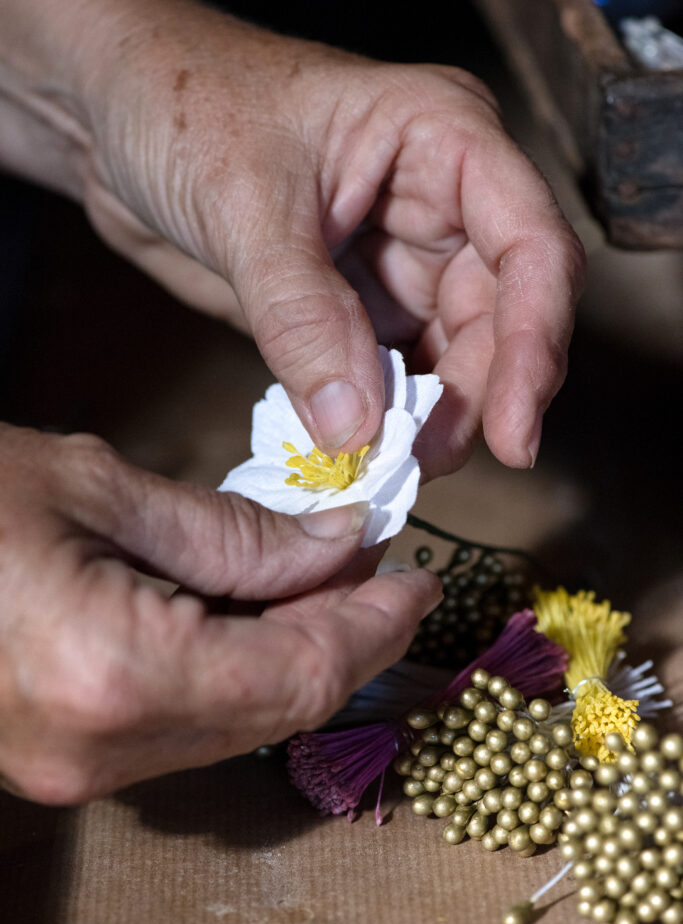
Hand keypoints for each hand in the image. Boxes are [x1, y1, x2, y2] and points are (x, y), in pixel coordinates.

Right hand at [0, 425, 439, 803]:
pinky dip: (240, 672)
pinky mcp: (66, 762)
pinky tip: (255, 612)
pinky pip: (189, 726)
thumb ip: (234, 531)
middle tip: (377, 566)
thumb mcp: (98, 487)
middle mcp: (103, 749)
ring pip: (240, 723)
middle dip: (344, 636)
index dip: (373, 624)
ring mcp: (79, 771)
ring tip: (323, 576)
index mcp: (115, 674)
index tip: (417, 578)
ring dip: (295, 654)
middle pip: (280, 706)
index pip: (300, 669)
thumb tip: (336, 545)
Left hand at [1, 0, 584, 477]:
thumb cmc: (180, 103)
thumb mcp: (245, 205)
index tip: (515, 433)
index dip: (535, 345)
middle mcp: (439, 202)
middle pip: (499, 319)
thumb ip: (303, 318)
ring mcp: (400, 257)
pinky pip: (390, 375)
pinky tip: (356, 447)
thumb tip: (355, 427)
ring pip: (450, 358)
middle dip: (470, 399)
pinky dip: (379, 418)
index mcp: (443, 139)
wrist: (111, 118)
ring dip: (425, 419)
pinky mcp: (358, 305)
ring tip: (385, 465)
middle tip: (419, 463)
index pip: (531, 247)